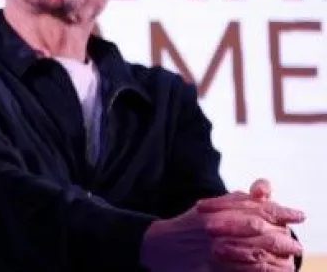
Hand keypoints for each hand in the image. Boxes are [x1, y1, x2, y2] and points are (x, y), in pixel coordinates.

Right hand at [140, 185, 303, 271]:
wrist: (157, 245)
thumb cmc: (187, 226)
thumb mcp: (210, 207)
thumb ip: (236, 200)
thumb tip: (262, 191)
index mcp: (217, 209)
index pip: (253, 207)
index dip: (279, 211)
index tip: (298, 215)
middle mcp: (214, 225)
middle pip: (254, 226)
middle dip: (280, 235)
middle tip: (295, 243)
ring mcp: (211, 246)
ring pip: (249, 247)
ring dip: (272, 253)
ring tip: (289, 258)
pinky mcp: (209, 265)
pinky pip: (238, 268)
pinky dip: (256, 269)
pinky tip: (269, 269)